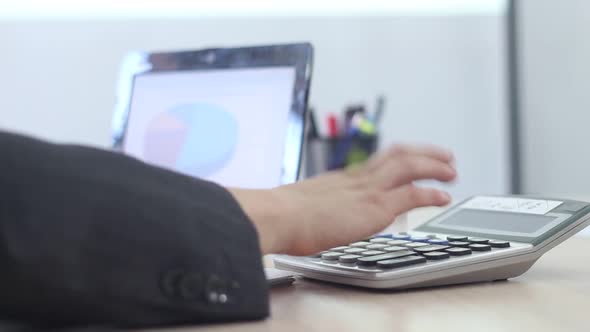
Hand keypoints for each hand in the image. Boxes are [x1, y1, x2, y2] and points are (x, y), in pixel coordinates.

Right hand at [229, 144, 456, 254]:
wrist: (278, 216)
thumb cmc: (282, 216)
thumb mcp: (300, 205)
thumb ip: (313, 208)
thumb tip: (307, 218)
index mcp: (340, 178)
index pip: (376, 161)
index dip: (398, 159)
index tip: (409, 161)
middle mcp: (356, 178)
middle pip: (397, 154)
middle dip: (424, 153)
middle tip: (443, 156)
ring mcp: (367, 190)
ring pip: (409, 166)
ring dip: (434, 166)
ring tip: (451, 170)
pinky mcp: (374, 206)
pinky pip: (411, 194)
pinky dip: (430, 193)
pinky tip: (443, 196)